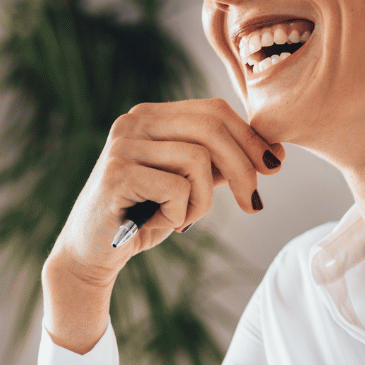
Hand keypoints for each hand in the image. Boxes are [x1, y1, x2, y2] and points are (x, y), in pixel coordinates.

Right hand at [42, 98, 283, 352]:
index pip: (213, 110)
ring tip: (183, 219)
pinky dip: (180, 213)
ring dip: (203, 200)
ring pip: (198, 160)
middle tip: (253, 204)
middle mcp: (132, 121)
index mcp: (149, 116)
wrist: (91, 254)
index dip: (250, 138)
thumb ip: (216, 163)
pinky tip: (159, 224)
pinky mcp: (116, 174)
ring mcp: (122, 145)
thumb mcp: (186, 185)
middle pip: (212, 128)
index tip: (273, 167)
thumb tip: (270, 152)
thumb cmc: (140, 218)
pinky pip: (177, 188)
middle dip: (244, 168)